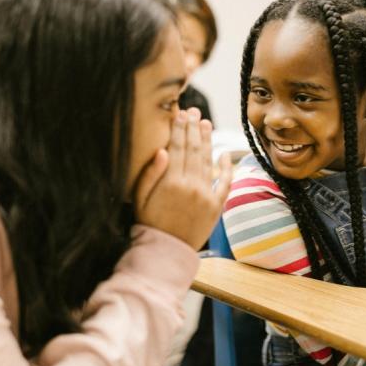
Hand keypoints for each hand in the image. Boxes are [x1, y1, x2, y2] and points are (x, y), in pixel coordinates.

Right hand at [134, 108, 232, 249]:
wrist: (166, 252)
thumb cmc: (148, 224)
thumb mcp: (139, 199)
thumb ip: (150, 174)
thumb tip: (163, 150)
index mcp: (171, 182)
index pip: (177, 148)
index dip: (180, 129)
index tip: (181, 114)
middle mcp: (191, 186)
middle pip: (194, 150)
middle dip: (194, 129)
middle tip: (194, 112)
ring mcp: (206, 196)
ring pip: (208, 162)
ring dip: (207, 141)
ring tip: (206, 124)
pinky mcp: (216, 207)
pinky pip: (225, 183)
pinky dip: (226, 167)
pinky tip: (224, 153)